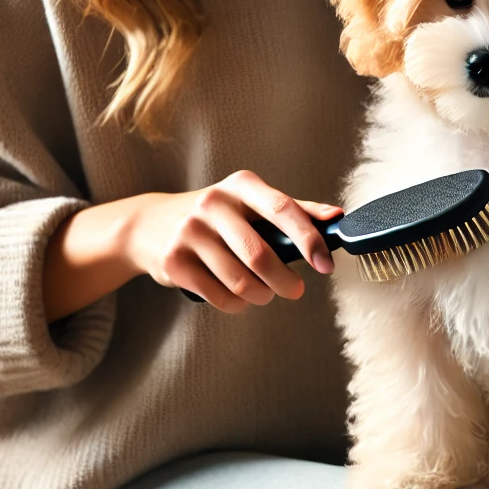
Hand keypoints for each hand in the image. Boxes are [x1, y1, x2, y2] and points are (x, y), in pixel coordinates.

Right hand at [125, 171, 342, 312]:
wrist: (151, 224)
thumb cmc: (217, 215)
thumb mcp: (251, 201)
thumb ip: (295, 210)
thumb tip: (337, 216)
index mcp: (241, 185)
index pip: (282, 209)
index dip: (309, 240)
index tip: (326, 264)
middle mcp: (212, 203)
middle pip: (260, 255)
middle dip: (285, 281)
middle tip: (295, 290)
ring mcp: (190, 232)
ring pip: (240, 281)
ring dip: (261, 296)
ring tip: (264, 294)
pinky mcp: (174, 261)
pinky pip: (219, 296)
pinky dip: (237, 304)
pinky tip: (239, 297)